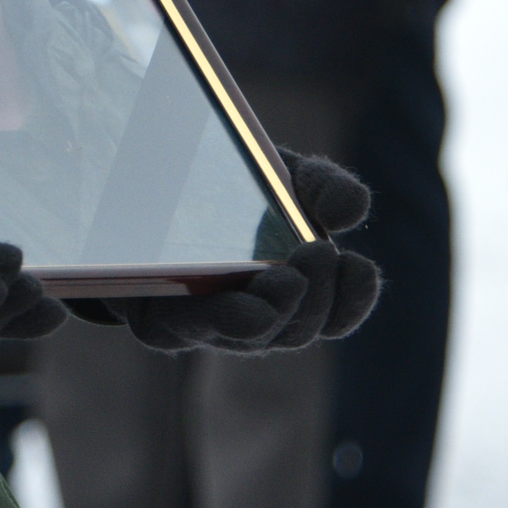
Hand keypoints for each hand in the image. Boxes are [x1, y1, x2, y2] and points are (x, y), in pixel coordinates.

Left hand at [99, 149, 379, 353]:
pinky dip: (213, 317)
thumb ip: (322, 186)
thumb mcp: (281, 172)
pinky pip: (184, 331)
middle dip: (315, 299)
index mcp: (298, 289)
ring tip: (287, 282)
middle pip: (296, 330)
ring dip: (272, 314)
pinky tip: (233, 300)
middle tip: (318, 255)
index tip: (359, 266)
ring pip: (248, 336)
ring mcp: (209, 326)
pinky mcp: (159, 325)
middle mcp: (258, 319)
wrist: (148, 182)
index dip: (353, 299)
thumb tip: (351, 213)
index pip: (338, 313)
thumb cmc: (233, 185)